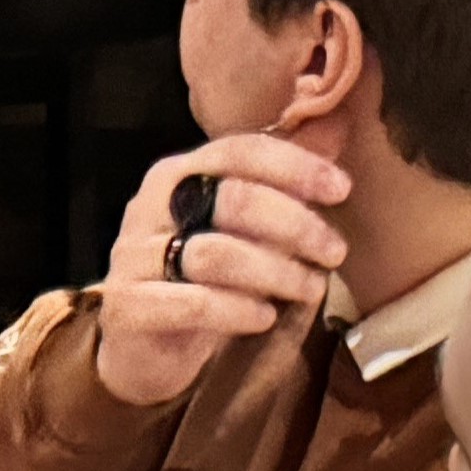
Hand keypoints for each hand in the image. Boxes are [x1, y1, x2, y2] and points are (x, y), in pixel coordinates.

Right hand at [92, 136, 357, 411]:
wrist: (142, 345)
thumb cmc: (199, 277)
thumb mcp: (243, 224)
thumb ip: (283, 178)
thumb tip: (337, 125)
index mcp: (178, 174)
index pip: (240, 151)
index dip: (296, 166)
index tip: (342, 190)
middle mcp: (150, 206)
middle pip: (233, 198)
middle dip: (296, 224)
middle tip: (335, 251)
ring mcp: (133, 256)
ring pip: (215, 254)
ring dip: (276, 272)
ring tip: (311, 289)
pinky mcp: (127, 307)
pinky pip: (193, 304)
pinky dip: (238, 310)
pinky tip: (265, 317)